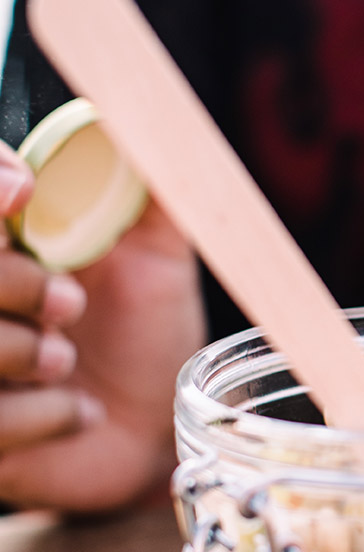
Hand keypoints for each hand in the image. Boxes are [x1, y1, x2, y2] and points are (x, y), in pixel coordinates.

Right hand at [0, 140, 205, 511]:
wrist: (155, 428)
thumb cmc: (150, 337)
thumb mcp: (160, 260)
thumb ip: (148, 193)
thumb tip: (148, 122)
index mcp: (5, 244)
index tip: (23, 192)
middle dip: (14, 281)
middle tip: (71, 304)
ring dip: (30, 353)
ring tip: (71, 363)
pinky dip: (46, 415)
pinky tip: (76, 414)